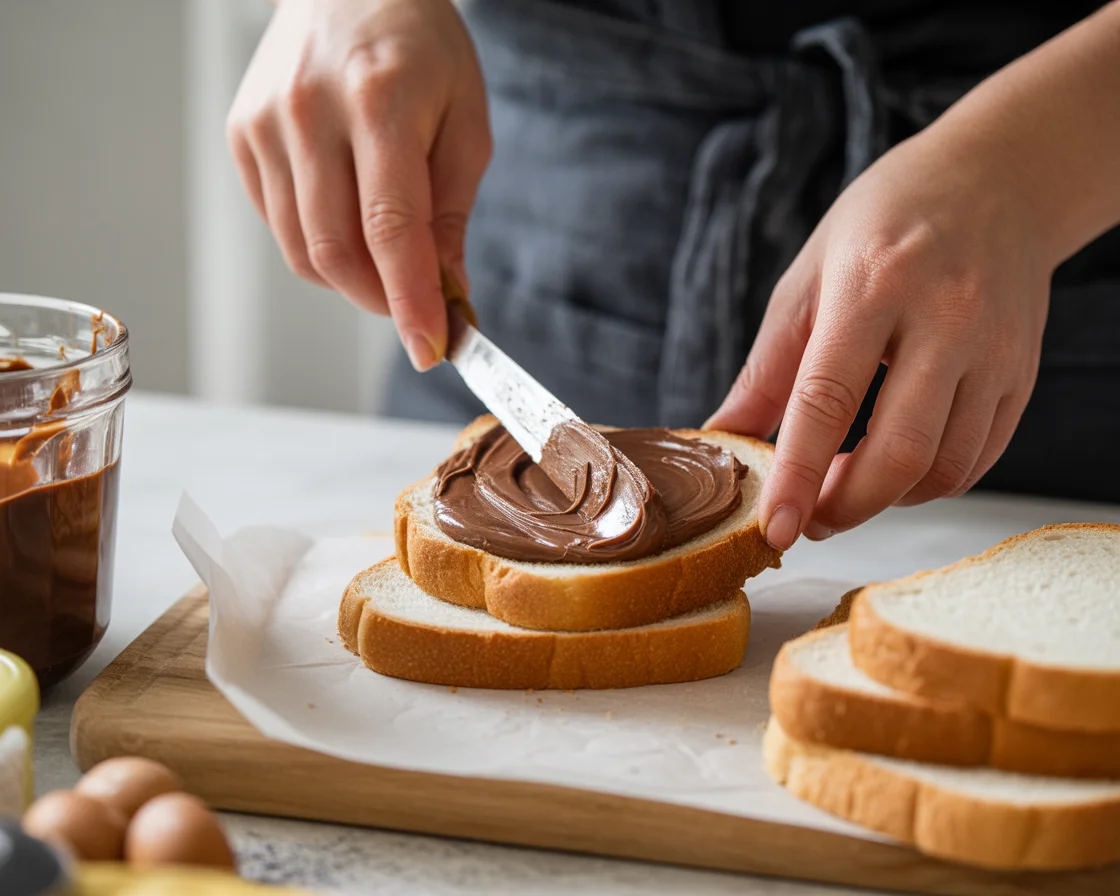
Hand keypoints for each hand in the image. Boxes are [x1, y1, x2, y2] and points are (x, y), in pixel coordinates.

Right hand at [226, 0, 490, 369]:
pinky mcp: (241, 137)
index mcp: (380, 103)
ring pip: (302, 251)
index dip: (410, 301)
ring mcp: (265, 125)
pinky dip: (319, 248)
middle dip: (382, 301)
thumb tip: (447, 294)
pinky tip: (348, 222)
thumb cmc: (421, 49)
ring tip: (388, 262)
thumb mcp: (464, 123)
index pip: (390, 230)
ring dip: (352, 281)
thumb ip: (451, 214)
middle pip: (337, 252)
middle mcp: (310, 113)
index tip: (432, 348)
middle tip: (417, 310)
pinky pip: (279, 226)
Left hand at [706, 126, 1052, 549]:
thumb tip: (722, 438)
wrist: (995, 179)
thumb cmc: (885, 223)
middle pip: (899, 452)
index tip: (775, 529)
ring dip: (886, 500)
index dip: (799, 476)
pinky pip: (978, 458)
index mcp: (874, 285)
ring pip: (944, 467)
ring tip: (846, 487)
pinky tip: (894, 468)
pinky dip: (928, 483)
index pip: (828, 401)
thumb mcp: (808, 278)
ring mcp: (994, 349)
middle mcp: (945, 318)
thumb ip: (767, 368)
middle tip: (809, 516)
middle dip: (846, 506)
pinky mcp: (1022, 373)